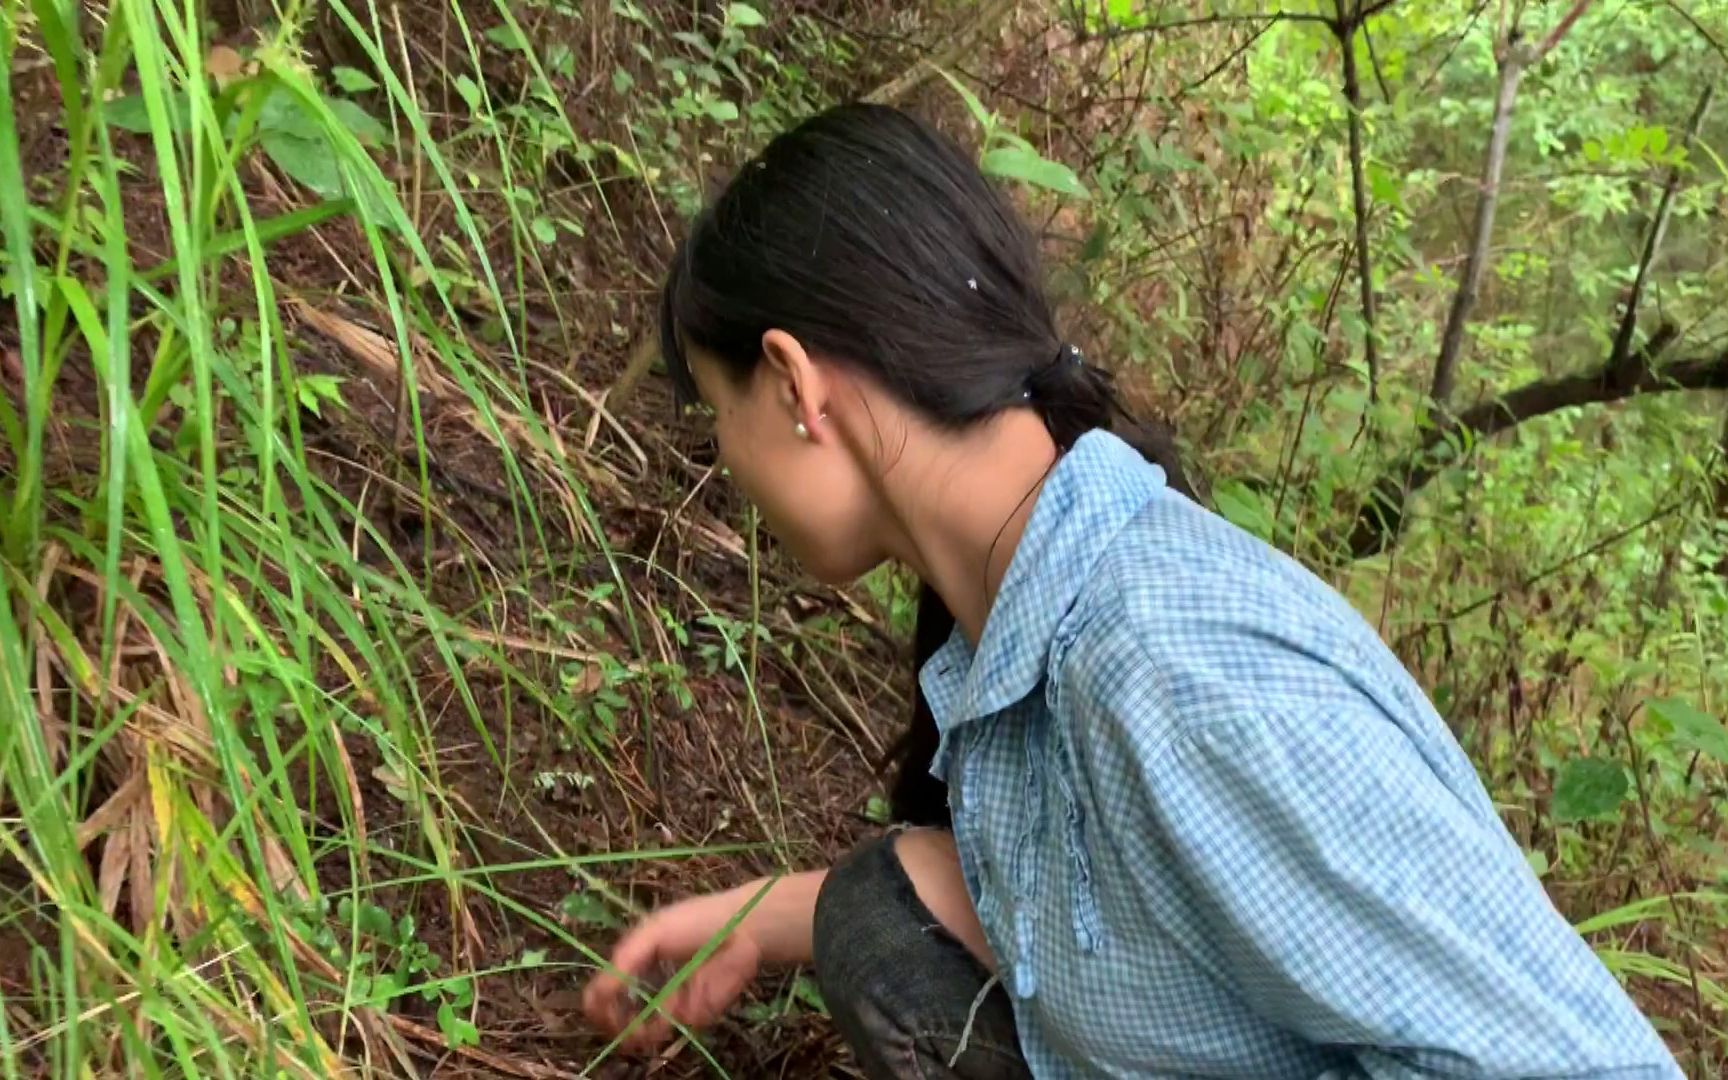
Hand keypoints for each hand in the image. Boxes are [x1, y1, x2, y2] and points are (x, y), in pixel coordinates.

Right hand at [582, 888, 763, 1051]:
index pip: (604, 988)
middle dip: (611, 1023)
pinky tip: (659, 1022)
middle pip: (618, 1015)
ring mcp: (670, 1002)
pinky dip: (659, 1031)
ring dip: (632, 1034)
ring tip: (634, 1032)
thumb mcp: (653, 932)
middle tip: (613, 1024)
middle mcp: (649, 985)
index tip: (596, 1008)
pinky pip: (669, 1030)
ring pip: (641, 1031)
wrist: (742, 930)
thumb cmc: (696, 922)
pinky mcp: (692, 1015)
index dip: (597, 1001)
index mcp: (636, 960)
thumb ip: (625, 960)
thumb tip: (597, 993)